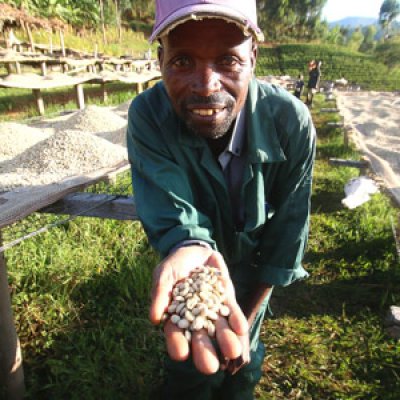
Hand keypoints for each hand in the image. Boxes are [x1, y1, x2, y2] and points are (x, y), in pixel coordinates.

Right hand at [150, 246, 247, 373]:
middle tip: (210, 367)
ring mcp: (213, 308)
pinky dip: (236, 320)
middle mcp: (196, 316)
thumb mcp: (164, 274)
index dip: (177, 343)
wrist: (195, 249)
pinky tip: (241, 329)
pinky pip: (231, 311)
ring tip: (232, 352)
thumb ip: (160, 293)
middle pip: (200, 337)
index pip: (175, 333)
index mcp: (176, 315)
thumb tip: (154, 319)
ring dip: (226, 340)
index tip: (180, 355)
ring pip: (219, 328)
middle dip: (205, 352)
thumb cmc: (175, 264)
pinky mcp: (226, 298)